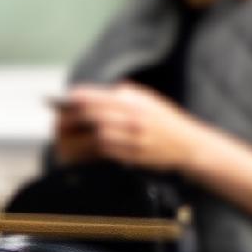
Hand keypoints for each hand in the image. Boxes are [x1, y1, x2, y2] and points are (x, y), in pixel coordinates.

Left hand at [51, 82, 208, 184]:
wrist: (191, 146)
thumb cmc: (165, 120)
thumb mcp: (148, 100)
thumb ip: (122, 96)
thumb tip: (88, 95)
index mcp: (136, 103)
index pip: (101, 98)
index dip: (81, 98)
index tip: (67, 97)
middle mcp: (135, 120)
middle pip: (94, 117)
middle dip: (73, 117)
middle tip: (60, 118)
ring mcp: (134, 140)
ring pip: (96, 136)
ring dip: (77, 137)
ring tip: (64, 136)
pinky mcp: (134, 156)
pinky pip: (105, 153)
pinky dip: (89, 151)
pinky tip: (78, 150)